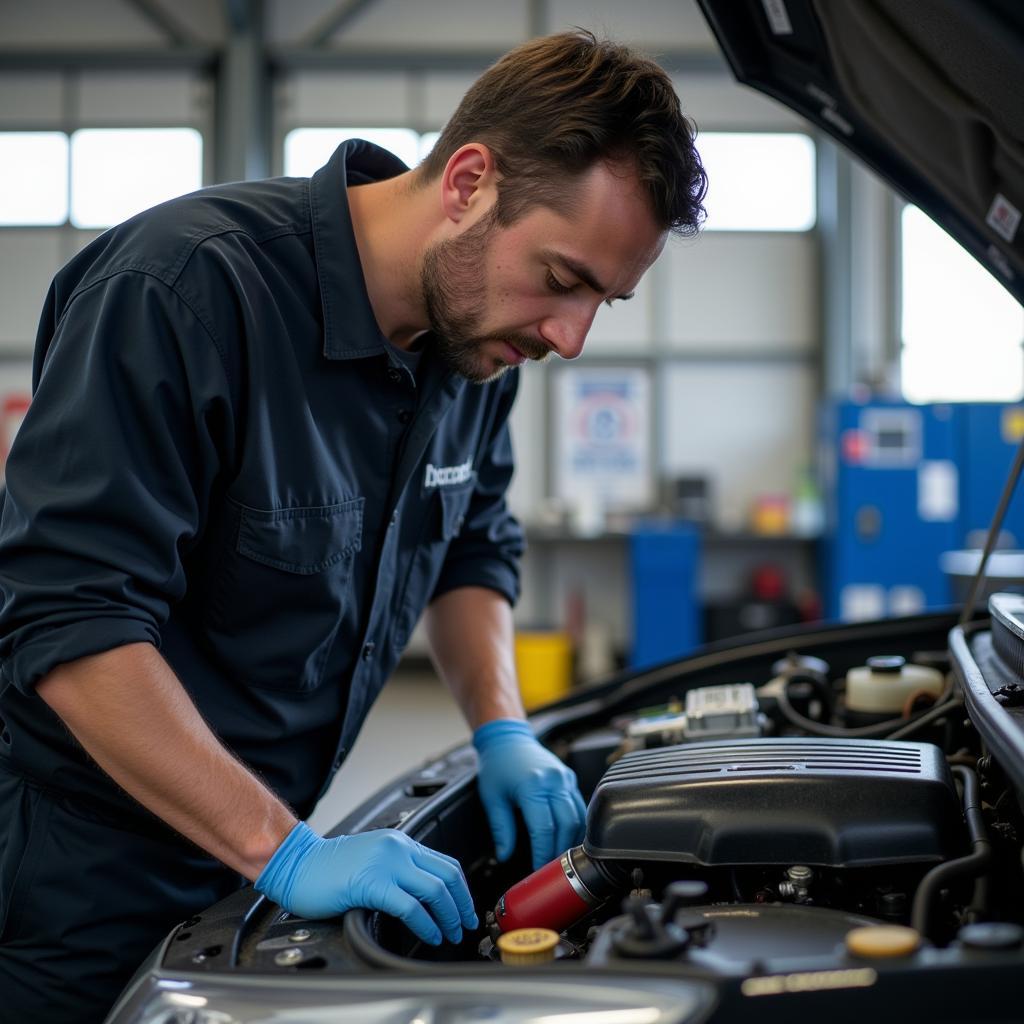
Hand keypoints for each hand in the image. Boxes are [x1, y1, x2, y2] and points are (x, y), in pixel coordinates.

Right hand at [254, 822, 477, 945]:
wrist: (296, 863)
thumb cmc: (328, 867)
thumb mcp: (373, 858)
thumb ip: (398, 868)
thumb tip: (425, 895)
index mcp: (400, 842)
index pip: (445, 863)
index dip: (462, 889)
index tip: (466, 909)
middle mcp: (398, 848)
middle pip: (447, 875)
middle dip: (462, 904)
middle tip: (465, 925)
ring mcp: (386, 864)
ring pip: (435, 890)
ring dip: (449, 916)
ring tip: (449, 934)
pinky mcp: (371, 884)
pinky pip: (411, 907)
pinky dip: (426, 925)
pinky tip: (430, 935)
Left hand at [473, 718, 586, 869]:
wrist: (508, 739)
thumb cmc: (497, 765)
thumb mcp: (492, 798)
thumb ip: (501, 829)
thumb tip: (505, 855)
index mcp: (532, 786)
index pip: (544, 829)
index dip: (542, 853)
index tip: (537, 869)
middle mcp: (553, 781)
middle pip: (567, 825)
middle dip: (559, 851)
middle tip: (550, 868)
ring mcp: (564, 778)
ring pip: (578, 817)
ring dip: (570, 840)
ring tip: (559, 857)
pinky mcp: (569, 778)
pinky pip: (579, 806)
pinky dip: (576, 824)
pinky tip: (566, 837)